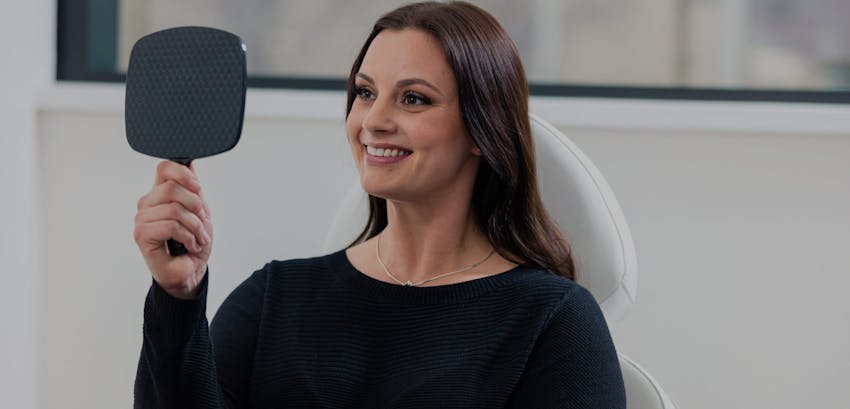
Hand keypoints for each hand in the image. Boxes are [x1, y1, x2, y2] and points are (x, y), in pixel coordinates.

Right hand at [134, 160, 212, 299]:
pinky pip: (170, 226)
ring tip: (198, 238)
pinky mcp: (142, 235)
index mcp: (160, 194)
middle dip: (196, 206)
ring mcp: (142, 219)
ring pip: (174, 209)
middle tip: (202, 223)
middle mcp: (147, 203)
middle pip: (171, 188)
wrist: (191, 270)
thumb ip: (193, 189)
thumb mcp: (200, 211)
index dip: (183, 173)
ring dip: (195, 226)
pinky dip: (188, 236)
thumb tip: (190, 162)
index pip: (164, 168)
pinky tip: (190, 245)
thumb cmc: (193, 243)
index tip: (197, 187)